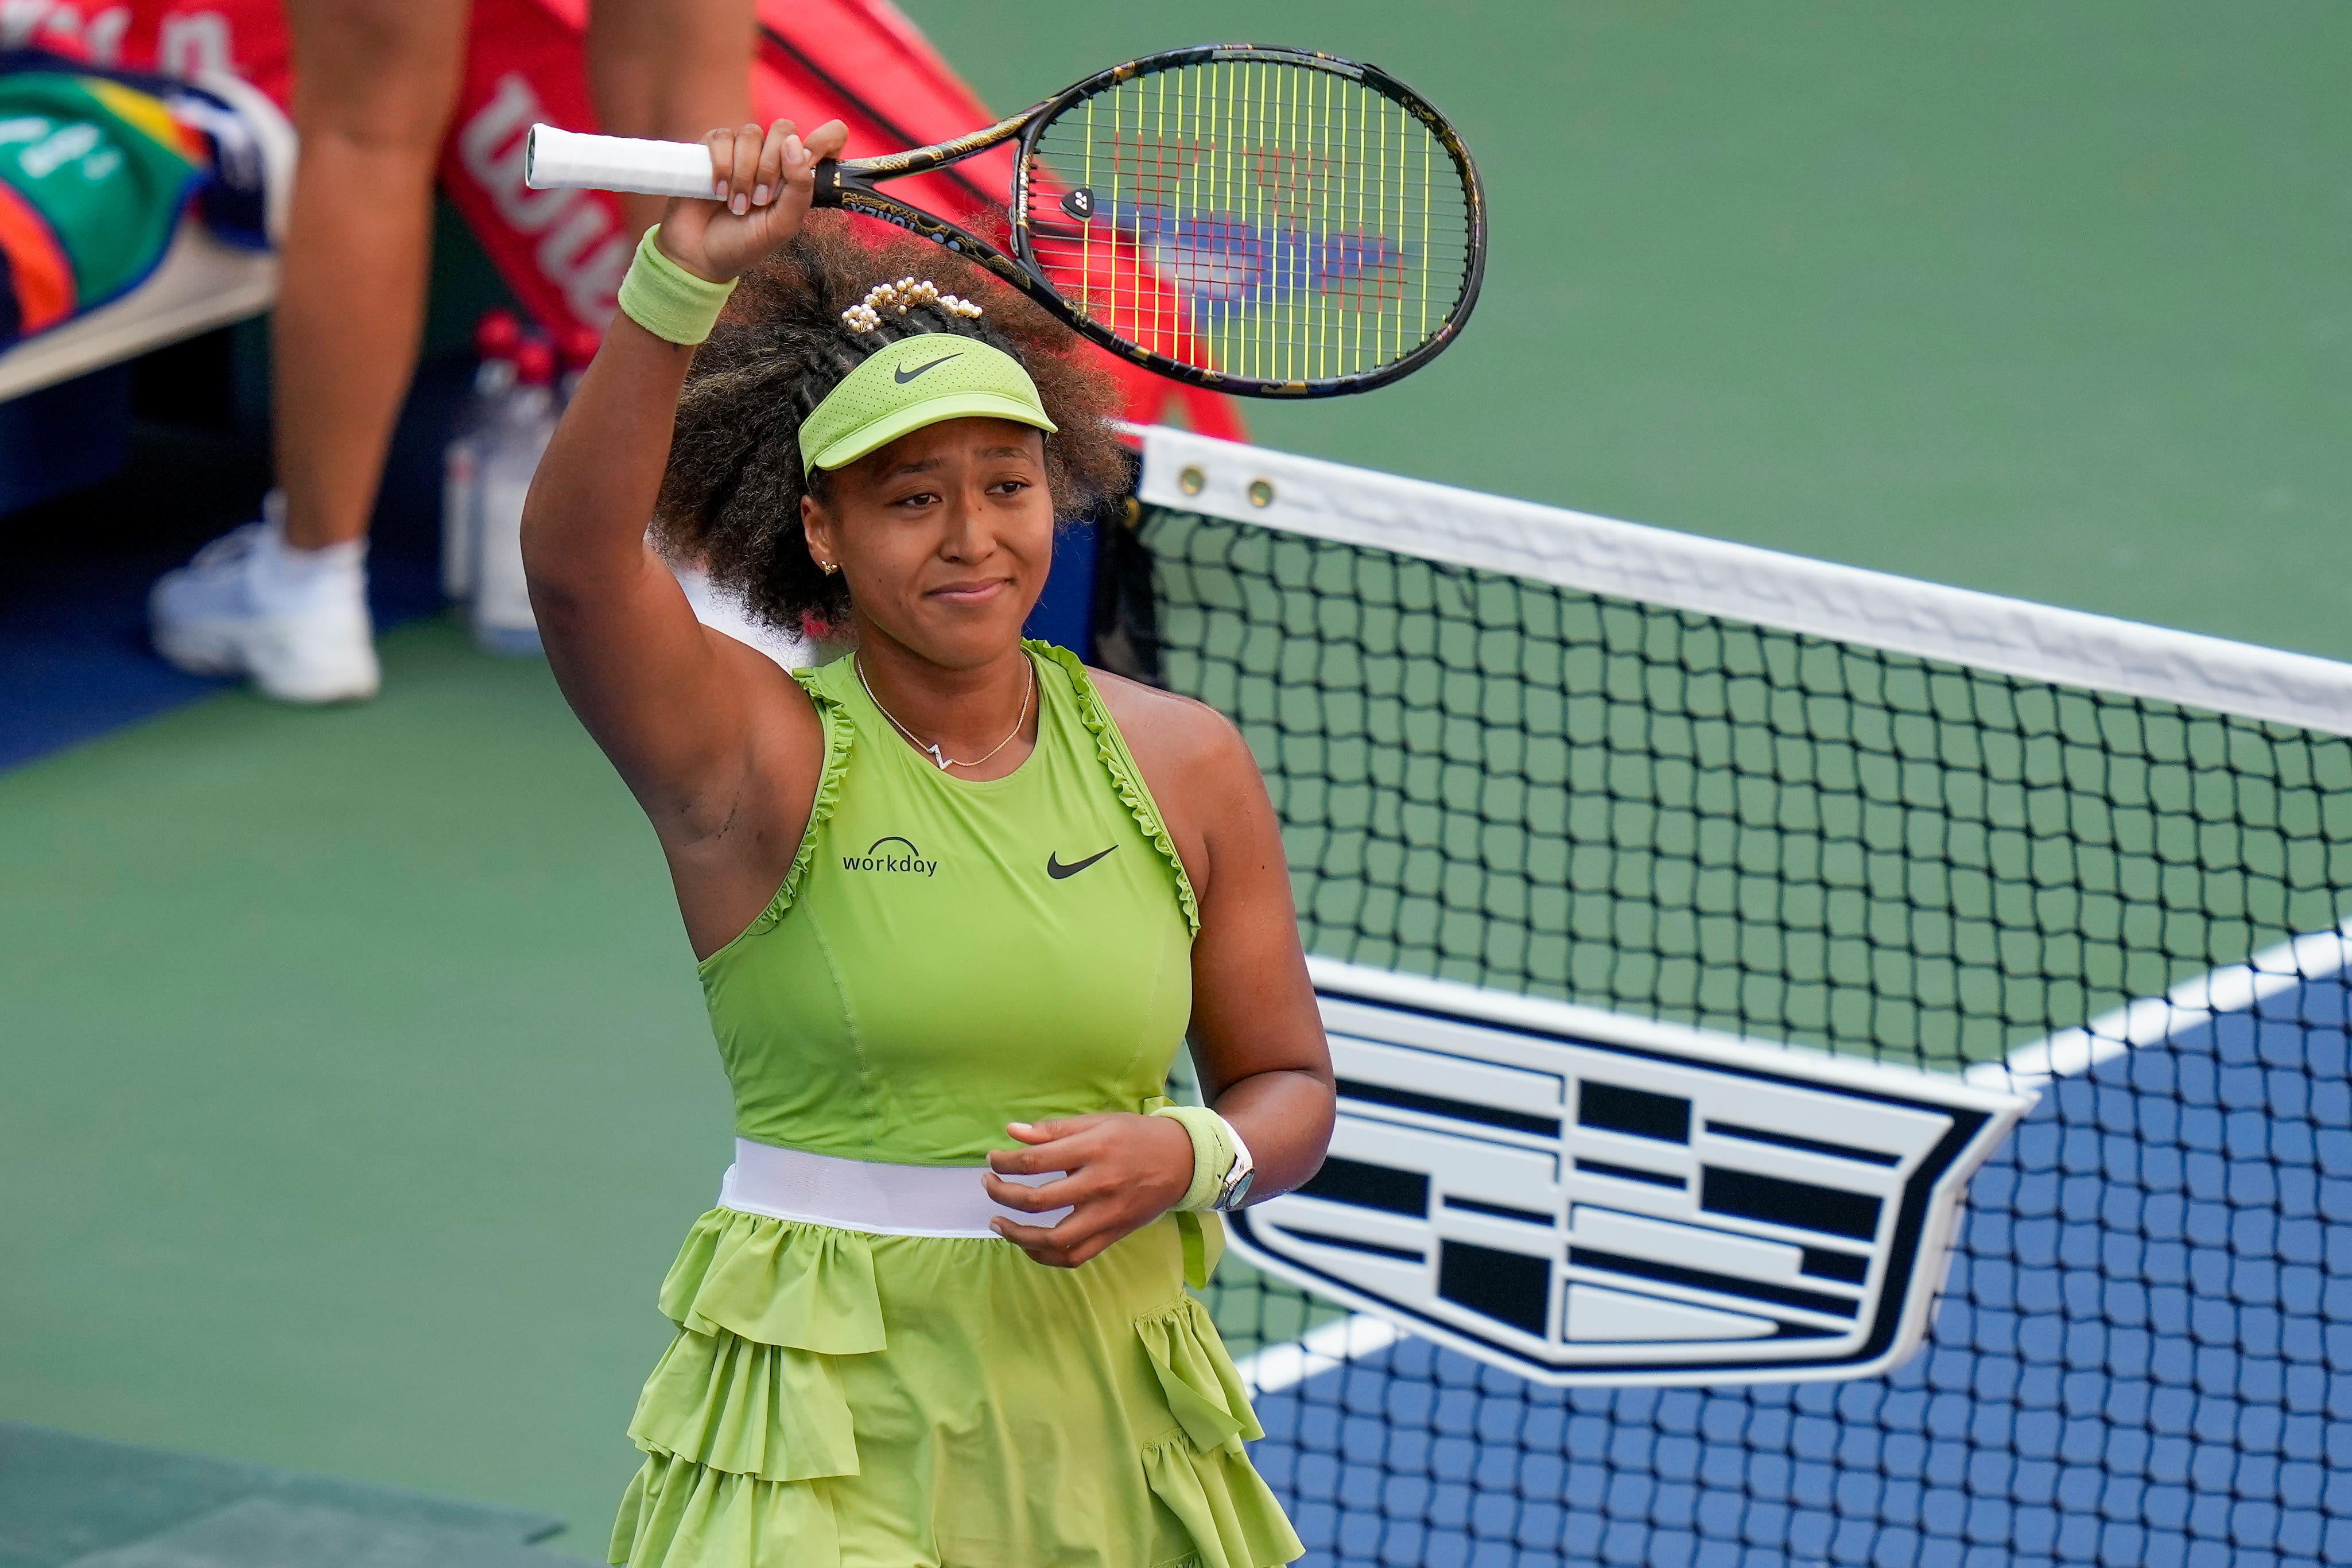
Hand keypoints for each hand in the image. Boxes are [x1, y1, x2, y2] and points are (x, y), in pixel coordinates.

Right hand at [654, 117, 848, 284]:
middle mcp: (772, 158)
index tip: (813, 158)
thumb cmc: (745, 243)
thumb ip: (799, 187)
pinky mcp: (712, 149)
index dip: (827, 138)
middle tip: (761, 200)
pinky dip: (721, 165)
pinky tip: (718, 191)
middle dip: (772, 165)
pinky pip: (720, 136)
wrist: (700, 255)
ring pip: (751, 133)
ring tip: (737, 205)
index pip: (828, 137)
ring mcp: (742, 151)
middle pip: (784, 129)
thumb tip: (795, 143)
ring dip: (744, 172)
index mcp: (797, 175)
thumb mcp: (782, 224)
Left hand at [984, 1112, 1195, 1267]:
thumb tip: (1011, 1132)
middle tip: (989, 1185)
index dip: (1005, 1162)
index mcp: (1093, 1150)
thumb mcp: (1097, 1122)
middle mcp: (1099, 1185)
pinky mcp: (1114, 1234)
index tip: (993, 1160)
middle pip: (1039, 1201)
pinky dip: (1045, 1255)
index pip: (1035, 1161)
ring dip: (1018, 1234)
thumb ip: (1053, 1130)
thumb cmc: (1135, 1136)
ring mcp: (1107, 1215)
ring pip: (1054, 1239)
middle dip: (1003, 1195)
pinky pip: (1074, 1256)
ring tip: (998, 1222)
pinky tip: (1028, 1244)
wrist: (1184, 1161)